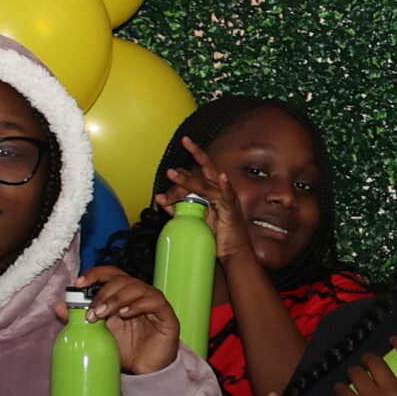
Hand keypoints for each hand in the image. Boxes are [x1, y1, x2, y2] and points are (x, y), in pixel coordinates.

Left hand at [65, 266, 179, 374]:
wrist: (145, 372)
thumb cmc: (125, 350)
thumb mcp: (97, 333)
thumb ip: (80, 318)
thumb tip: (58, 306)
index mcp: (122, 295)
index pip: (110, 275)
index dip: (95, 274)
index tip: (79, 284)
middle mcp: (138, 295)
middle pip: (122, 279)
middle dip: (103, 292)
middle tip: (92, 312)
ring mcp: (153, 303)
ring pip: (137, 287)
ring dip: (117, 298)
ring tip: (104, 314)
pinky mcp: (167, 315)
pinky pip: (155, 301)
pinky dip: (138, 304)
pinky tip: (126, 313)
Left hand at [160, 136, 250, 261]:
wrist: (234, 255)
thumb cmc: (217, 239)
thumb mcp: (194, 222)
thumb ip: (180, 210)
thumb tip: (162, 201)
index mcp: (212, 193)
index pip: (197, 176)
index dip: (182, 175)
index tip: (167, 181)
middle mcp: (220, 192)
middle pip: (207, 168)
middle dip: (197, 153)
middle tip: (185, 140)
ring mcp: (226, 200)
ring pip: (206, 184)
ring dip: (188, 179)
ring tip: (172, 174)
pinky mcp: (231, 210)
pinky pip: (228, 195)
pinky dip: (225, 185)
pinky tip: (221, 176)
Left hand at [336, 336, 396, 395]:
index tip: (394, 340)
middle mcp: (394, 389)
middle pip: (376, 361)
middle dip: (367, 360)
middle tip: (365, 365)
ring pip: (357, 373)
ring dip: (352, 373)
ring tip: (351, 378)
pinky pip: (343, 390)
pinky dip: (339, 388)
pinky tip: (340, 389)